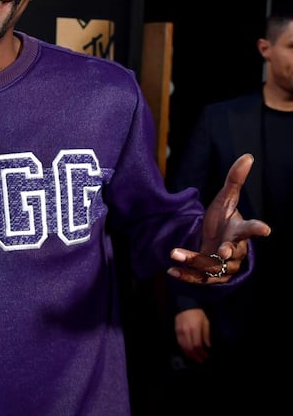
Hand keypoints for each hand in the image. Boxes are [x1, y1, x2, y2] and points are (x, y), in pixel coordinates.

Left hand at [167, 153, 270, 283]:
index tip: (266, 229)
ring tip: (174, 253)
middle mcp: (235, 250)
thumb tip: (248, 156)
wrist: (216, 244)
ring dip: (194, 261)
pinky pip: (200, 279)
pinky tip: (171, 271)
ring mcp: (224, 266)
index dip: (258, 229)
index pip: (251, 229)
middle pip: (233, 252)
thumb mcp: (225, 200)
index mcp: (239, 231)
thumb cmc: (223, 221)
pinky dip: (186, 276)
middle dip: (228, 252)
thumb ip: (234, 180)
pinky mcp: (212, 277)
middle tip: (222, 250)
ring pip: (213, 267)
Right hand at [174, 308, 209, 362]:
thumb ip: (206, 334)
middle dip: (195, 356)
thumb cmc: (198, 314)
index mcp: (195, 328)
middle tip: (200, 360)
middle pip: (190, 347)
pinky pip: (179, 342)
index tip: (206, 356)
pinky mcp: (176, 331)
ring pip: (183, 346)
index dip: (201, 352)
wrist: (186, 305)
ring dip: (189, 354)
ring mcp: (180, 331)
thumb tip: (208, 346)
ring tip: (194, 359)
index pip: (197, 345)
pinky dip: (183, 349)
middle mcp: (186, 331)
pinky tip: (187, 352)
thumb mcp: (206, 322)